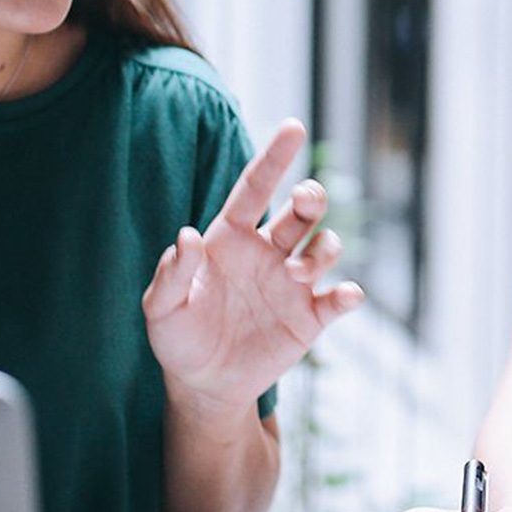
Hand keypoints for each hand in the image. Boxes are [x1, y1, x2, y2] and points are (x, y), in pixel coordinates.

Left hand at [142, 119, 362, 414]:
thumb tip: (188, 237)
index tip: (294, 126)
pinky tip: (344, 297)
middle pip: (303, 210)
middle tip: (304, 202)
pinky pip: (341, 297)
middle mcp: (269, 253)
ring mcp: (293, 284)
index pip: (255, 188)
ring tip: (300, 273)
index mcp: (232, 240)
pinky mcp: (312, 317)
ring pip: (326, 246)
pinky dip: (349, 294)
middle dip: (310, 198)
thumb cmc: (179, 339)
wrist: (205, 385)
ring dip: (323, 250)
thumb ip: (173, 274)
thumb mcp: (161, 310)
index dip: (274, 157)